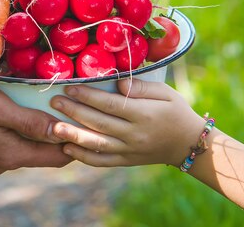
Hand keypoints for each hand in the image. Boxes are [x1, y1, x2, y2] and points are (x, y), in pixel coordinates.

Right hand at [0, 74, 71, 175]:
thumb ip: (29, 123)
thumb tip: (61, 133)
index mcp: (8, 156)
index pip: (55, 157)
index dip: (74, 142)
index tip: (88, 124)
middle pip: (38, 153)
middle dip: (55, 135)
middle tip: (70, 111)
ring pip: (21, 148)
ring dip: (33, 131)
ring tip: (44, 108)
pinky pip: (4, 144)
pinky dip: (14, 131)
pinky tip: (14, 113)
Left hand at [49, 80, 203, 166]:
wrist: (188, 144)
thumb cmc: (176, 112)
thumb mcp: (166, 93)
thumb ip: (142, 87)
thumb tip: (119, 83)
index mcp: (144, 114)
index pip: (110, 104)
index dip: (88, 96)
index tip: (70, 87)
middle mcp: (134, 134)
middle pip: (99, 123)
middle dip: (74, 111)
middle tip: (54, 101)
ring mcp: (129, 150)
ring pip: (97, 144)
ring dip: (73, 136)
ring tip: (54, 127)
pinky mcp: (126, 161)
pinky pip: (101, 162)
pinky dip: (83, 156)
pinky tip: (67, 148)